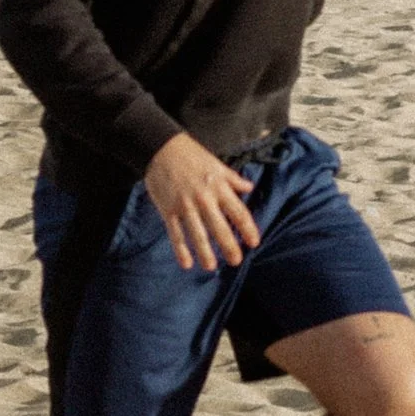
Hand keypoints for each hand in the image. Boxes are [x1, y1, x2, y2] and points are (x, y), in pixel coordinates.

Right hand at [145, 134, 260, 271]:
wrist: (160, 148)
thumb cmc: (191, 155)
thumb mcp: (216, 164)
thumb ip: (233, 179)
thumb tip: (249, 188)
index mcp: (219, 187)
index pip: (238, 212)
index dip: (248, 229)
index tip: (254, 243)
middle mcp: (204, 199)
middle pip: (220, 227)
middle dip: (229, 246)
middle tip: (236, 261)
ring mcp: (185, 206)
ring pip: (197, 234)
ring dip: (205, 252)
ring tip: (211, 267)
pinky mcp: (168, 210)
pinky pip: (176, 234)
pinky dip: (181, 250)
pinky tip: (186, 263)